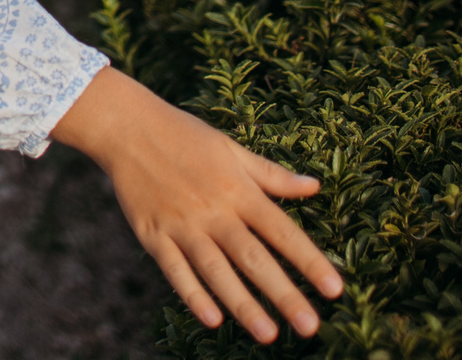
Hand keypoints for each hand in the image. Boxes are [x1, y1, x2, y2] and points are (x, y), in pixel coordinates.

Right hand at [49, 67, 343, 343]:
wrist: (126, 127)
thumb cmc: (183, 136)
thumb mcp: (231, 149)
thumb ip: (271, 175)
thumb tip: (313, 186)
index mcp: (238, 189)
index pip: (282, 232)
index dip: (310, 261)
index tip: (335, 289)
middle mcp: (213, 211)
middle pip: (254, 259)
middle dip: (284, 295)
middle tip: (310, 327)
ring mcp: (182, 225)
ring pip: (217, 271)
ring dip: (244, 304)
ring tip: (268, 334)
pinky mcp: (152, 234)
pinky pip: (176, 270)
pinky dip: (193, 295)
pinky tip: (213, 318)